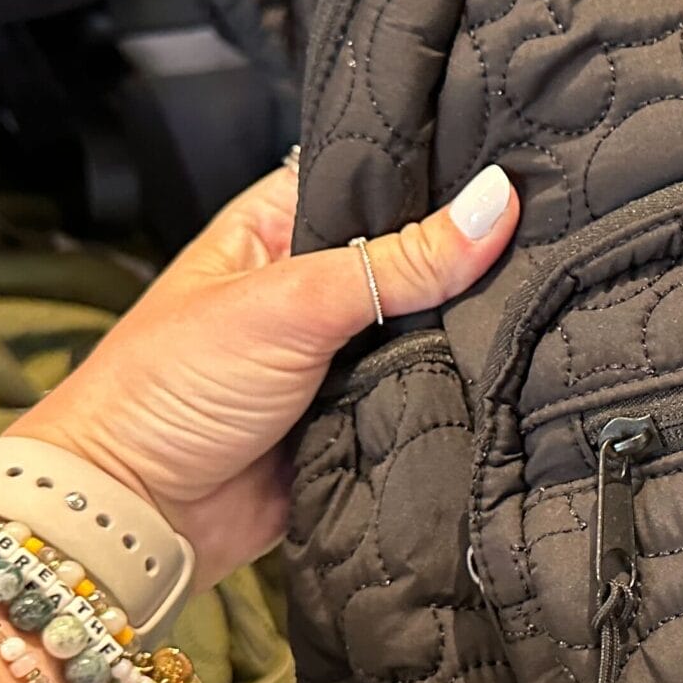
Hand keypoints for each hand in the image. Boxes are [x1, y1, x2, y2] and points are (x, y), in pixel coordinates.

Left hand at [18, 161, 516, 580]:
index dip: (441, 175)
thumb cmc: (170, 388)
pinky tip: (507, 374)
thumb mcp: (290, 303)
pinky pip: (425, 394)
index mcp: (279, 226)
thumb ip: (398, 261)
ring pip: (428, 329)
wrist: (139, 515)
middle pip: (413, 258)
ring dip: (464, 331)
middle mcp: (313, 284)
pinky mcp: (358, 417)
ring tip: (536, 307)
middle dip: (466, 261)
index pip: (376, 178)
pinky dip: (454, 391)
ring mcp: (338, 355)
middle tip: (544, 242)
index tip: (519, 168)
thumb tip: (496, 204)